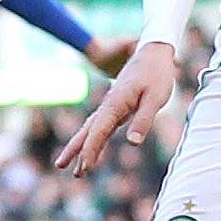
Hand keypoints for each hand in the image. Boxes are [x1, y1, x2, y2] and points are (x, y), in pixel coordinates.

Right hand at [56, 37, 182, 175]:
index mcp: (116, 104)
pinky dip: (93, 137)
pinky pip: (101, 125)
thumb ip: (144, 120)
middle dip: (76, 150)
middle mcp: (109, 105)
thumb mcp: (156, 98)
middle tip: (64, 168)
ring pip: (91, 128)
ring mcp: (111, 105)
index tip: (84, 168)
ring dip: (81, 146)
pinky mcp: (117, 105)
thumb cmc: (157, 74)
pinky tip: (92, 146)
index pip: (99, 132)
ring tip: (72, 165)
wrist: (153, 52)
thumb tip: (132, 143)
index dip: (90, 151)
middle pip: (88, 131)